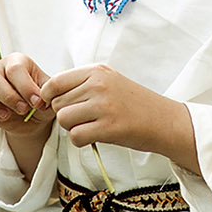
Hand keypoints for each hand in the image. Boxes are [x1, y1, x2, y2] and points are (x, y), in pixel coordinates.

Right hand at [0, 53, 56, 178]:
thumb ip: (49, 93)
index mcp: (16, 62)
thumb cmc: (41, 101)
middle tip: (22, 110)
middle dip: (7, 96)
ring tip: (6, 117)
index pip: (15, 69)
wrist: (31, 118)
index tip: (37, 103)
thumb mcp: (50, 95)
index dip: (26, 87)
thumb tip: (44, 98)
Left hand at [42, 63, 198, 172]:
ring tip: (91, 126)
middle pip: (58, 104)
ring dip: (73, 128)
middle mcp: (98, 85)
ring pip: (64, 120)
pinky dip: (81, 140)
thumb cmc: (133, 103)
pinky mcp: (108, 127)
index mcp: (96, 71)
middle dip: (66, 114)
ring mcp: (103, 105)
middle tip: (86, 118)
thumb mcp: (109, 81)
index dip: (50, 97)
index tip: (59, 106)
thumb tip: (48, 93)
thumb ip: (82, 83)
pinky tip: (95, 136)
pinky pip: (75, 136)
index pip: (54, 82)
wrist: (163, 120)